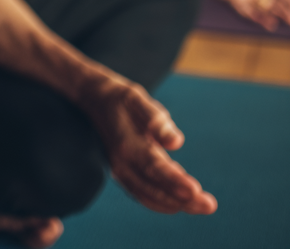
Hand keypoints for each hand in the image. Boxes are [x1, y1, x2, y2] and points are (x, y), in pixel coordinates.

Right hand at [81, 76, 215, 214]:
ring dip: (175, 204)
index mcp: (126, 143)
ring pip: (148, 196)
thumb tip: (175, 142)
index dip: (174, 181)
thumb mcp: (136, 97)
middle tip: (209, 205)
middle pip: (153, 189)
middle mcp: (120, 161)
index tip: (196, 191)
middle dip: (183, 200)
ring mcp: (119, 169)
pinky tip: (179, 201)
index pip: (153, 167)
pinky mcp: (122, 172)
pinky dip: (161, 202)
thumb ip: (155, 118)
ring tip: (201, 205)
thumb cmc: (119, 97)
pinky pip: (142, 194)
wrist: (92, 98)